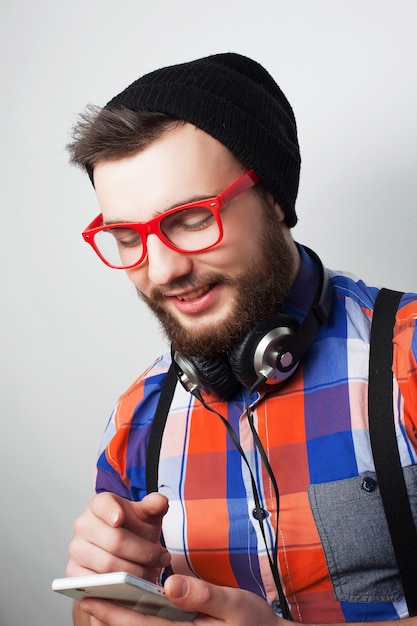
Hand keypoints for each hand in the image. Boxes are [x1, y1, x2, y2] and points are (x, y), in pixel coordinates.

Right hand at [67, 492, 170, 580]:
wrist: (124, 550)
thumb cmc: (134, 529)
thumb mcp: (147, 516)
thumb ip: (155, 506)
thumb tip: (161, 501)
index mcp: (99, 504)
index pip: (103, 504)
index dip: (110, 511)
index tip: (120, 519)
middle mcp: (83, 524)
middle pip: (115, 540)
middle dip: (143, 552)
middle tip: (161, 558)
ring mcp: (76, 549)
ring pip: (107, 565)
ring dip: (135, 572)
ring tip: (153, 572)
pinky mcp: (74, 573)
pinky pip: (96, 584)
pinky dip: (118, 588)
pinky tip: (134, 586)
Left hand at [78, 575, 281, 625]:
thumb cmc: (253, 623)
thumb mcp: (234, 604)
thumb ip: (201, 595)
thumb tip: (169, 583)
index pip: (141, 625)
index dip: (114, 612)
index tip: (91, 597)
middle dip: (109, 614)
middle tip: (85, 596)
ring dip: (121, 617)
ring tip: (100, 598)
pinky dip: (139, 619)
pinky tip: (131, 605)